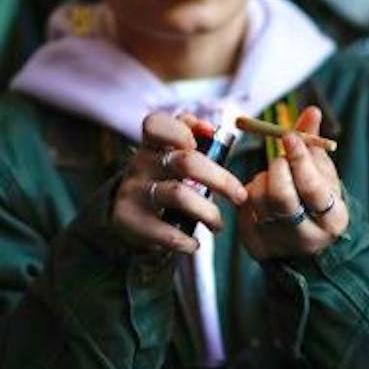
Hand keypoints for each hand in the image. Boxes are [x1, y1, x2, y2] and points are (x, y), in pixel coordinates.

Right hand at [111, 112, 247, 254]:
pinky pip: (165, 231)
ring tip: (218, 225)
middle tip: (240, 196)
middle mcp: (141, 164)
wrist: (128, 217)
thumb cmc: (163, 180)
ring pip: (178, 195)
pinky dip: (186, 241)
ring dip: (208, 212)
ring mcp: (133, 191)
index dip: (180, 131)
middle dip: (220, 179)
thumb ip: (191, 138)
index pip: (156, 124)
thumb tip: (210, 128)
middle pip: (185, 162)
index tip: (198, 144)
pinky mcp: (128, 220)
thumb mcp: (172, 157)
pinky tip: (193, 244)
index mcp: (152, 145)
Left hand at [238, 107, 348, 259]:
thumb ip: (313, 142)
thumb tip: (312, 111)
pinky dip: (250, 194)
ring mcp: (280, 244)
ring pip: (259, 200)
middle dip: (277, 168)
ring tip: (273, 179)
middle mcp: (308, 237)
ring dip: (262, 179)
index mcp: (333, 218)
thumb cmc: (315, 197)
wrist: (305, 239)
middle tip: (280, 160)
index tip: (289, 137)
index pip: (313, 188)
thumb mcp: (321, 171)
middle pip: (282, 197)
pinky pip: (243, 208)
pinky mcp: (256, 245)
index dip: (300, 159)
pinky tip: (262, 195)